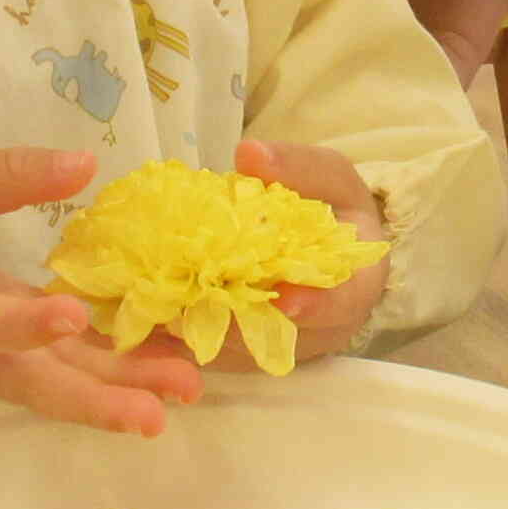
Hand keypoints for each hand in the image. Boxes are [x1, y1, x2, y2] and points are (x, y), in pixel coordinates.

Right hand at [0, 147, 202, 435]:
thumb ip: (5, 176)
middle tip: (155, 414)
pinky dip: (121, 376)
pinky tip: (173, 372)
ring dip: (122, 395)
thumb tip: (84, 164)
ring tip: (185, 392)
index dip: (22, 325)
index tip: (69, 316)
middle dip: (94, 400)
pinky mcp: (23, 360)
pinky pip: (71, 374)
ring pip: (59, 388)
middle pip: (32, 382)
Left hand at [144, 137, 390, 372]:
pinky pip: (215, 355)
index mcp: (354, 287)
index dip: (316, 305)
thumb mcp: (332, 180)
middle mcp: (320, 329)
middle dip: (238, 323)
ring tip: (163, 308)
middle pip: (280, 337)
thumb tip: (249, 153)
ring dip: (203, 332)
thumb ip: (300, 168)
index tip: (285, 297)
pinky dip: (185, 337)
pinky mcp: (249, 355)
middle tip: (195, 301)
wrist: (335, 252)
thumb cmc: (338, 213)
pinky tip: (153, 316)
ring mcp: (283, 346)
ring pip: (241, 353)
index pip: (341, 304)